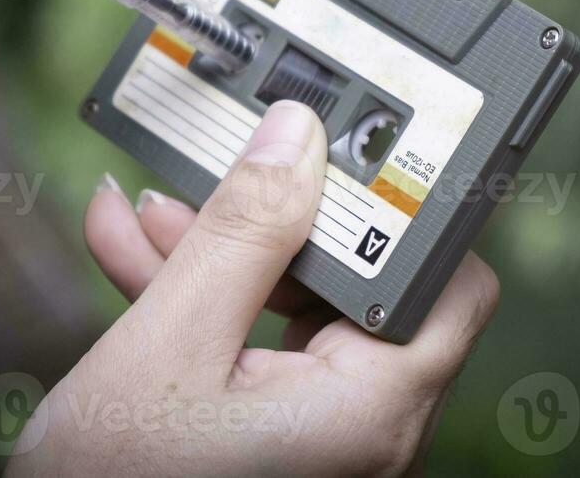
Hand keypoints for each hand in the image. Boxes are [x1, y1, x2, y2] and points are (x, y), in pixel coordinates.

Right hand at [8, 101, 499, 476]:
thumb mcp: (170, 342)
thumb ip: (242, 233)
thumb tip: (296, 138)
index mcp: (369, 409)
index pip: (449, 280)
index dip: (407, 208)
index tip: (345, 150)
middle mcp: (363, 429)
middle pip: (355, 287)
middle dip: (274, 221)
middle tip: (222, 169)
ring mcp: (319, 437)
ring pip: (293, 313)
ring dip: (219, 255)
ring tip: (145, 209)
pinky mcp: (274, 442)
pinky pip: (257, 351)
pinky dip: (204, 307)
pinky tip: (131, 254)